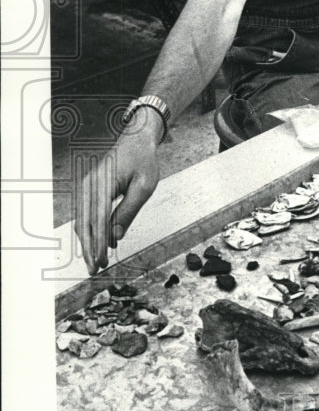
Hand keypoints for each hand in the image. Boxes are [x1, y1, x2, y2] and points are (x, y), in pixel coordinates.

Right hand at [74, 116, 160, 274]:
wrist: (136, 140)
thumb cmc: (143, 162)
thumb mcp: (144, 187)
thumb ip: (129, 210)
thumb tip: (115, 236)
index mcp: (103, 183)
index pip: (97, 220)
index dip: (96, 244)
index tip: (100, 262)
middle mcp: (89, 185)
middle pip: (84, 224)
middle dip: (89, 249)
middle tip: (96, 270)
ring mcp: (87, 187)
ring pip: (82, 221)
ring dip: (88, 242)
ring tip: (98, 262)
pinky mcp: (89, 190)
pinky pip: (86, 214)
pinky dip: (91, 231)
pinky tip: (100, 244)